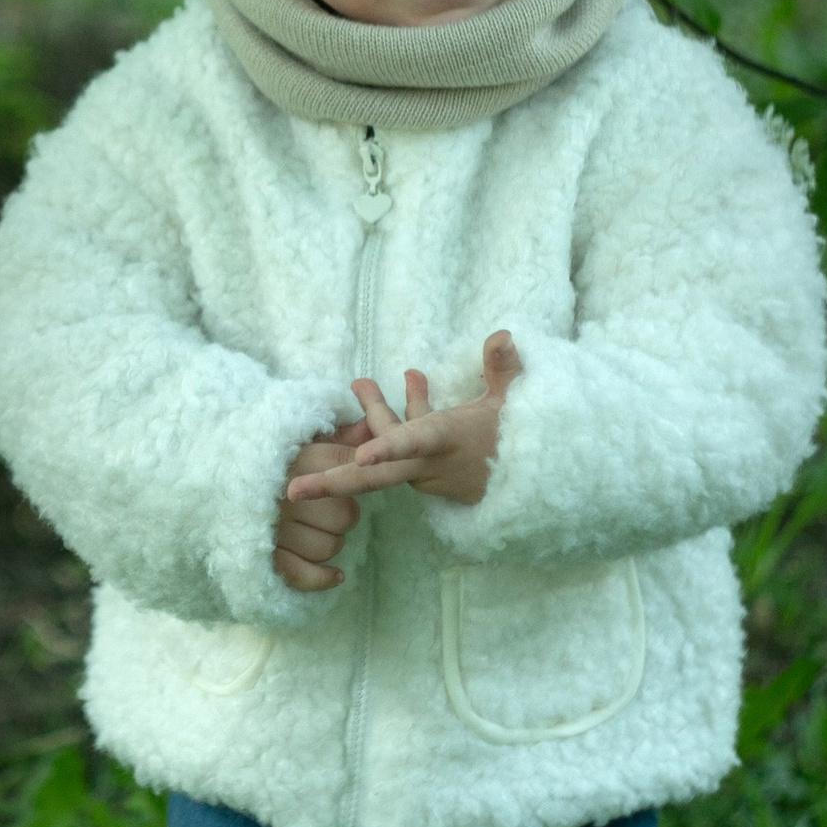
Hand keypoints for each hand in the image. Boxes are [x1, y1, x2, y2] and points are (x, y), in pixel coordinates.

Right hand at [272, 418, 373, 591]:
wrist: (207, 477)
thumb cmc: (263, 457)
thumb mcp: (300, 438)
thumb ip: (339, 434)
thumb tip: (373, 425)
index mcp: (300, 459)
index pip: (350, 474)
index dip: (354, 479)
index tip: (346, 481)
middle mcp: (289, 492)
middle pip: (347, 516)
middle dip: (342, 516)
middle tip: (325, 509)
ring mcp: (276, 525)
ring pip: (329, 546)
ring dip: (328, 542)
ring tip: (312, 529)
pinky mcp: (264, 553)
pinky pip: (304, 573)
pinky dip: (322, 577)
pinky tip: (336, 574)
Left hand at [284, 335, 523, 513]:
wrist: (535, 484)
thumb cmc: (521, 440)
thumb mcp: (515, 404)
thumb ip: (505, 370)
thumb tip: (501, 334)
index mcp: (451, 444)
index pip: (416, 445)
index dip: (389, 448)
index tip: (361, 457)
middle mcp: (432, 465)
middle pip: (376, 477)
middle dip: (333, 482)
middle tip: (292, 492)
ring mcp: (427, 474)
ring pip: (388, 446)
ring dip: (375, 415)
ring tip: (361, 382)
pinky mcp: (428, 475)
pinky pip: (405, 446)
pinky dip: (402, 421)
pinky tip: (410, 381)